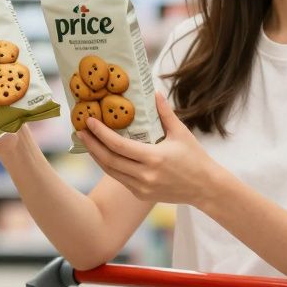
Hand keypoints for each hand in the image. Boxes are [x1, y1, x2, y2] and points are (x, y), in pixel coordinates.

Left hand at [79, 92, 224, 207]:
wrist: (206, 188)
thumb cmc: (195, 157)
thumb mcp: (181, 132)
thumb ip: (165, 113)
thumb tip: (153, 92)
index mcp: (154, 158)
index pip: (119, 145)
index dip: (101, 134)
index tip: (89, 122)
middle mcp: (145, 175)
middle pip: (109, 160)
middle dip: (92, 145)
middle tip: (80, 130)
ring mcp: (142, 188)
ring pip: (111, 172)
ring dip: (97, 156)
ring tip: (87, 142)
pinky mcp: (142, 195)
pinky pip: (120, 179)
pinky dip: (110, 166)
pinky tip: (103, 155)